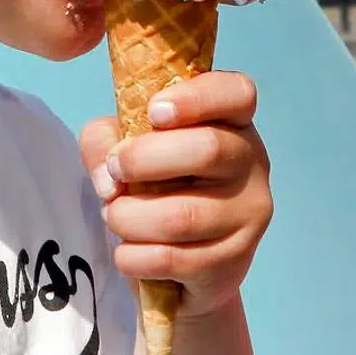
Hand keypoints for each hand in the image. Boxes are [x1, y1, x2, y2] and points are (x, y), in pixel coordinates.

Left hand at [79, 70, 272, 319]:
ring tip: (115, 216)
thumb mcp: (123, 146)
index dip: (196, 97)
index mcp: (231, 122)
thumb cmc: (154, 185)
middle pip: (208, 149)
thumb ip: (104, 140)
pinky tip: (128, 251)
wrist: (176, 261)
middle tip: (115, 169)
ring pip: (183, 215)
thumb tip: (111, 179)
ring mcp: (249, 214)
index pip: (237, 93)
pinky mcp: (234, 260)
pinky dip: (135, 257)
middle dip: (144, 160)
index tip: (153, 111)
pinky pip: (174, 260)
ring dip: (130, 217)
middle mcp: (251, 163)